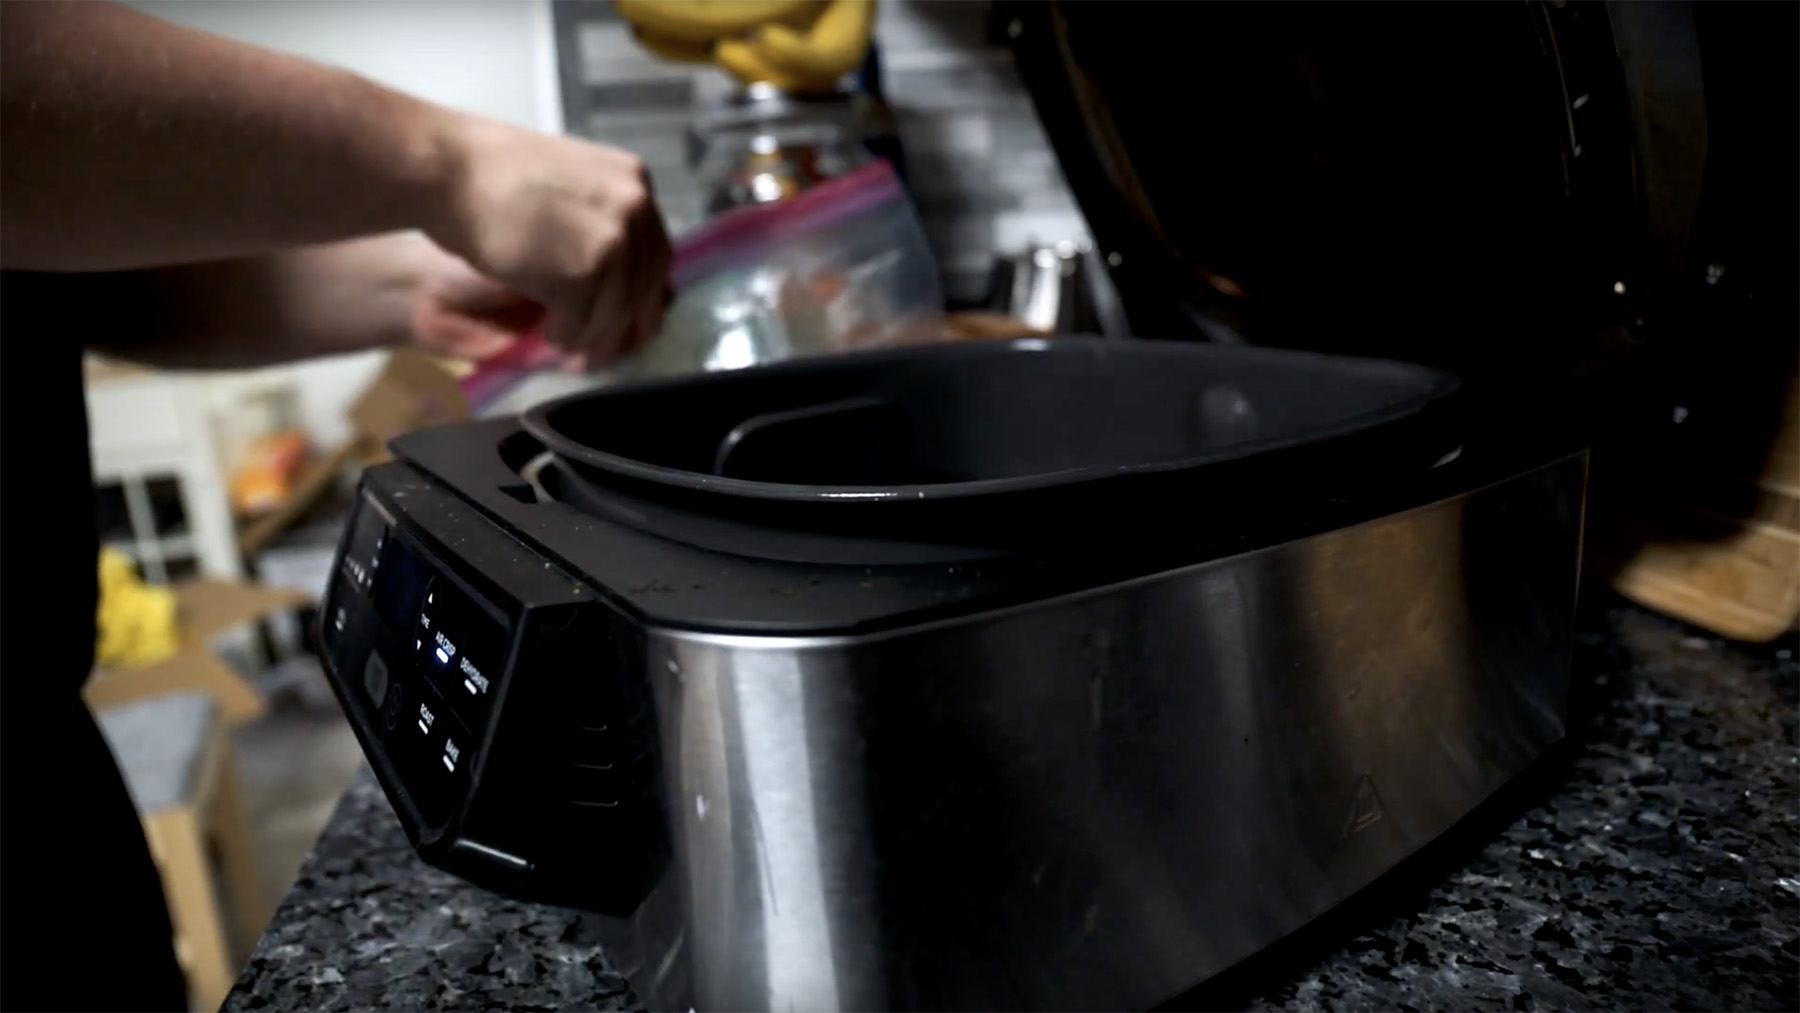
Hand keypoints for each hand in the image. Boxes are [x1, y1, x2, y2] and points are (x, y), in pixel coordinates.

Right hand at [427, 114, 672, 367]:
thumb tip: (638, 278)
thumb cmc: (494, 175)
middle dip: (620, 329)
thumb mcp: (572, 186)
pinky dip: (564, 337)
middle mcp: (636, 208)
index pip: (656, 257)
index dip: (640, 297)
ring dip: (587, 336)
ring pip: (614, 315)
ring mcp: (614, 240)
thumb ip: (606, 221)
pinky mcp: (585, 271)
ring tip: (564, 340)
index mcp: (637, 182)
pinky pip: (583, 324)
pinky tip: (548, 333)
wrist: (449, 171)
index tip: (626, 322)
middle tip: (599, 350)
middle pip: (644, 292)